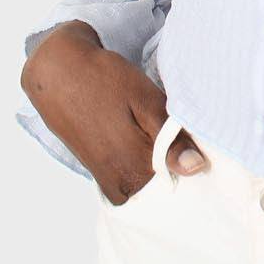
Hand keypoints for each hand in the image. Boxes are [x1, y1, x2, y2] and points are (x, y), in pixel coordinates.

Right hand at [20, 20, 208, 203]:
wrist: (59, 73)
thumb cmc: (105, 81)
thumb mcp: (146, 101)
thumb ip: (171, 139)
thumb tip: (196, 169)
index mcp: (133, 171)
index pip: (180, 188)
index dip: (195, 167)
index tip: (205, 148)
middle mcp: (119, 186)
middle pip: (164, 190)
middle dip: (179, 168)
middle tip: (184, 135)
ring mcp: (107, 182)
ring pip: (149, 184)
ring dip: (162, 165)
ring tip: (167, 133)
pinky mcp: (100, 173)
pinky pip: (133, 178)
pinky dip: (146, 163)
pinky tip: (148, 138)